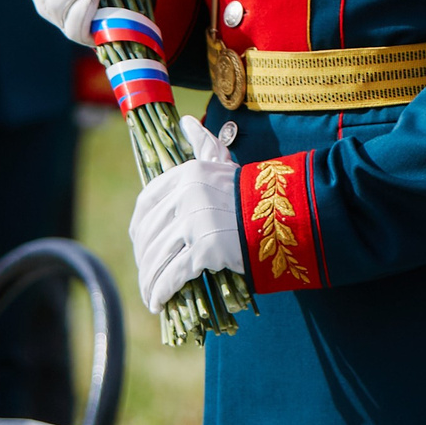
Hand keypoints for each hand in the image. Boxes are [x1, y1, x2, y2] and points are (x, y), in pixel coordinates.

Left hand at [130, 116, 243, 310]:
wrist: (287, 213)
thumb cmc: (255, 191)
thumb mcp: (224, 163)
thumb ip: (203, 144)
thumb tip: (186, 122)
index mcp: (186, 174)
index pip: (146, 203)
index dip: (138, 228)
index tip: (138, 243)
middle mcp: (186, 196)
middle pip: (149, 235)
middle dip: (143, 260)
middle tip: (146, 275)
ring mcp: (194, 224)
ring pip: (158, 258)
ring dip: (148, 281)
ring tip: (149, 295)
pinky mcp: (205, 250)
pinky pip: (173, 276)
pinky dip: (160, 292)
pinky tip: (157, 302)